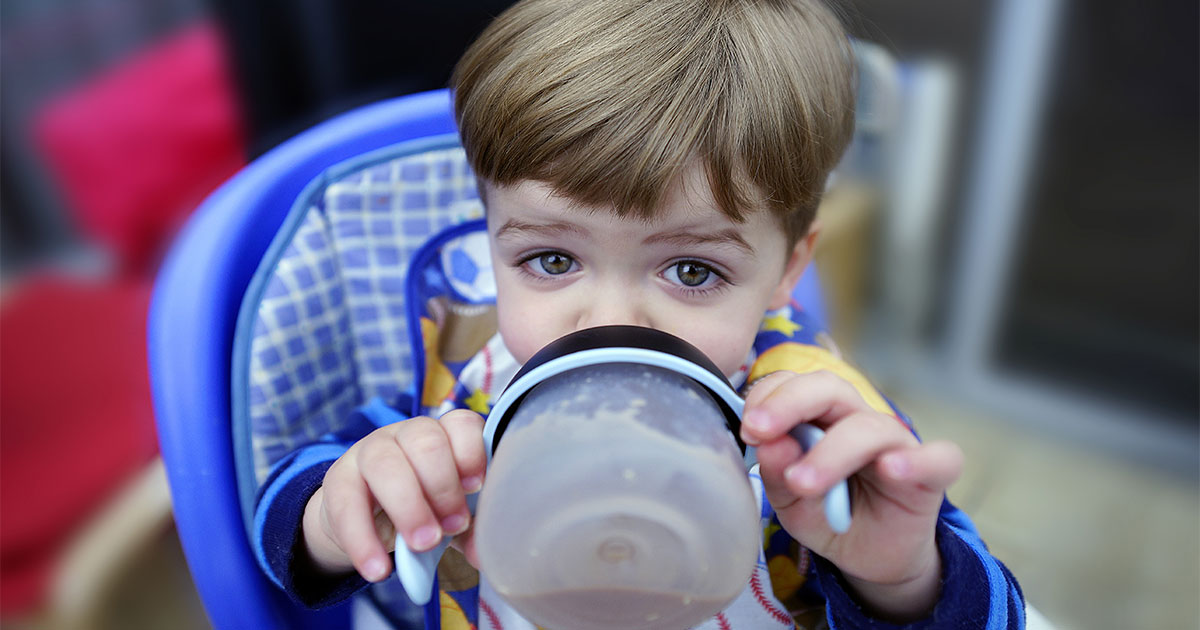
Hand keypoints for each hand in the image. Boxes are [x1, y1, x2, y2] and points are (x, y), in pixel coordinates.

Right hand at [301, 409, 486, 581]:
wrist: (365, 521)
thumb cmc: (423, 509)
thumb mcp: (449, 517)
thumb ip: (470, 531)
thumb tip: (484, 555)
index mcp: (443, 435)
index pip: (460, 424)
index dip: (470, 453)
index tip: (476, 487)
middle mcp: (407, 434)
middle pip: (425, 441)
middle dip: (442, 486)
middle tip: (454, 526)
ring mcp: (369, 450)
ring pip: (384, 463)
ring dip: (408, 507)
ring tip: (423, 544)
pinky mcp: (338, 479)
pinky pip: (346, 505)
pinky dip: (364, 541)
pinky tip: (379, 570)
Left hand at [740, 370, 962, 620]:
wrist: (873, 556)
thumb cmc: (829, 516)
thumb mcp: (792, 504)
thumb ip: (778, 474)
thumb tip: (766, 444)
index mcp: (819, 418)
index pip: (793, 385)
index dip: (768, 397)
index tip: (746, 429)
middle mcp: (856, 421)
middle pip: (830, 389)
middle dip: (790, 404)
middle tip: (758, 431)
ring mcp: (896, 444)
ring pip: (869, 427)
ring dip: (831, 452)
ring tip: (802, 483)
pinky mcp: (931, 475)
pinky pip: (938, 458)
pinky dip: (917, 460)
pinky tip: (890, 470)